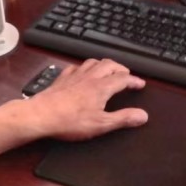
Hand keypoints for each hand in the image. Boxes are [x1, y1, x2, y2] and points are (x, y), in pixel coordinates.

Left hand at [27, 58, 148, 140]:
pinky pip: (76, 66)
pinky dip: (84, 67)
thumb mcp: (101, 124)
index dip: (134, 80)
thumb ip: (123, 118)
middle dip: (120, 68)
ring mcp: (75, 75)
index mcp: (102, 87)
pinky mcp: (62, 78)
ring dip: (104, 64)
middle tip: (126, 74)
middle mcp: (90, 77)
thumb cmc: (71, 121)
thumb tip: (143, 115)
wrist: (41, 115)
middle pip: (109, 65)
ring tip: (108, 69)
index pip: (123, 78)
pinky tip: (83, 72)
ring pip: (93, 62)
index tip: (140, 83)